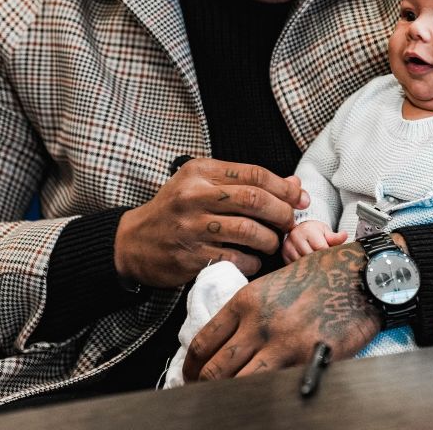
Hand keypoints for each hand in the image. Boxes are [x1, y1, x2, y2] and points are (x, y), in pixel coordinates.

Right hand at [113, 158, 308, 287]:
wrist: (133, 242)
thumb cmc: (176, 211)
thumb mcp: (204, 186)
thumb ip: (247, 184)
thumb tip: (295, 187)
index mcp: (200, 172)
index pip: (255, 174)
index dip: (284, 188)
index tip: (299, 199)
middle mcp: (194, 196)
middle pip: (255, 200)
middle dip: (282, 213)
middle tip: (289, 223)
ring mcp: (191, 227)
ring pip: (249, 231)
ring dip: (270, 240)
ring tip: (271, 243)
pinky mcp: (191, 257)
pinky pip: (236, 259)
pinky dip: (253, 261)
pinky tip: (252, 259)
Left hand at [182, 242, 379, 381]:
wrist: (363, 276)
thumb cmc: (325, 273)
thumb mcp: (277, 281)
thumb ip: (252, 308)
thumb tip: (231, 338)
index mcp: (248, 300)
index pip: (204, 342)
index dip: (192, 365)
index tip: (192, 373)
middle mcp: (260, 323)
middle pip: (215, 369)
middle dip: (203, 386)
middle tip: (202, 393)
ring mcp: (284, 345)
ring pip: (240, 384)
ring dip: (230, 396)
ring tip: (227, 402)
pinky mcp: (308, 360)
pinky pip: (277, 388)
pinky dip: (265, 397)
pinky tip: (262, 400)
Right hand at [281, 220, 347, 263]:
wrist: (300, 230)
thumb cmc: (315, 232)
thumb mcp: (326, 231)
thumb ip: (335, 237)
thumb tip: (345, 235)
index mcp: (308, 229)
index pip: (320, 247)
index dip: (327, 254)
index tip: (331, 258)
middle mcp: (295, 237)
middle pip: (311, 256)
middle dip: (320, 261)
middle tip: (325, 264)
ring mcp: (288, 246)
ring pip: (302, 263)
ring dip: (311, 266)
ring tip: (317, 265)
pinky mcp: (284, 255)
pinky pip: (295, 266)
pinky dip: (303, 268)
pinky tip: (308, 266)